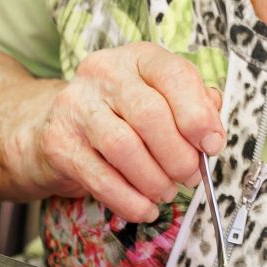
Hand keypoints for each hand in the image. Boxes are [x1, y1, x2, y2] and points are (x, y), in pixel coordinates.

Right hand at [12, 42, 224, 221]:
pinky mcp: (59, 142)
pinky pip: (100, 178)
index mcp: (138, 57)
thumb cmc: (120, 113)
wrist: (53, 126)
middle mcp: (104, 73)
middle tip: (189, 176)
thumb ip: (193, 108)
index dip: (199, 115)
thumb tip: (213, 133)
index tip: (212, 145)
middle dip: (178, 156)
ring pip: (125, 148)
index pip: (174, 75)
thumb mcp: (159, 98)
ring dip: (155, 180)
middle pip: (151, 115)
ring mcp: (77, 106)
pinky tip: (144, 208)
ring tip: (165, 192)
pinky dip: (129, 200)